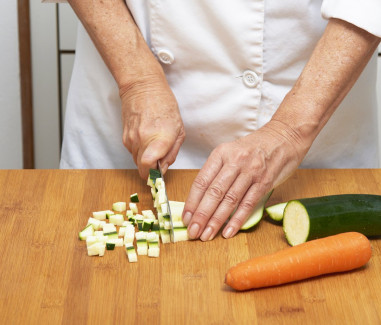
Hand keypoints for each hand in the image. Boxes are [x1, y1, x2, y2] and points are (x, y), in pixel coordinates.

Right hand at [120, 73, 184, 178]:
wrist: (142, 87)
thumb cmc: (164, 105)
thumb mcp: (179, 129)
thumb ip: (172, 152)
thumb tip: (163, 169)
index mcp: (160, 138)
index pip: (148, 165)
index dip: (153, 175)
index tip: (159, 175)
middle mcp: (143, 140)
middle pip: (142, 169)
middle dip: (151, 169)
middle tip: (159, 160)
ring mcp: (131, 139)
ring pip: (137, 162)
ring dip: (145, 159)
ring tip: (153, 144)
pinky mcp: (124, 138)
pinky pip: (132, 152)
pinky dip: (139, 151)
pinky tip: (146, 138)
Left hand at [182, 119, 308, 240]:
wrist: (285, 136)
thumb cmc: (255, 147)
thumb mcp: (231, 152)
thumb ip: (218, 172)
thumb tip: (201, 199)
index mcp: (221, 153)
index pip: (202, 181)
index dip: (192, 202)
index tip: (186, 218)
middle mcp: (234, 161)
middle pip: (214, 192)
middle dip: (201, 215)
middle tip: (193, 232)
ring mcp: (251, 172)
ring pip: (229, 200)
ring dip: (216, 220)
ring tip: (206, 235)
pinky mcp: (265, 181)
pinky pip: (248, 203)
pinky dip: (237, 219)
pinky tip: (228, 232)